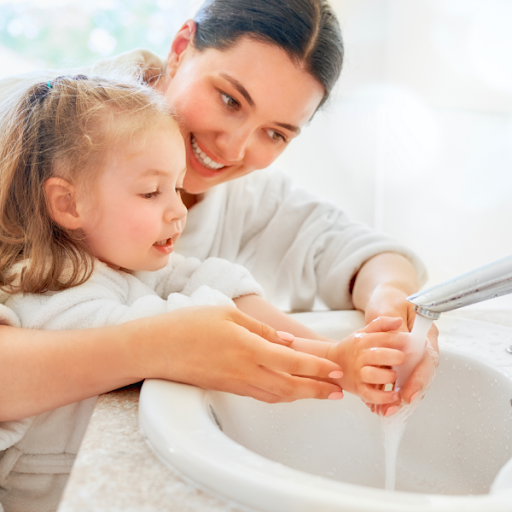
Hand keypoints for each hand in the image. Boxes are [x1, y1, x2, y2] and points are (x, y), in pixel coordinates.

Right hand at [135, 305, 343, 403]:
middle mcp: (245, 371)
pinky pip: (261, 395)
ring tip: (320, 394)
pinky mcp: (227, 388)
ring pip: (277, 395)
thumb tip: (287, 343)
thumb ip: (261, 330)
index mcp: (248, 348)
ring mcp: (236, 383)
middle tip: (338, 393)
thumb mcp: (228, 314)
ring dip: (301, 396)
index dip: (317, 370)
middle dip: (317, 391)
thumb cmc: (189, 325)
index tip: (335, 372)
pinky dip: (281, 395)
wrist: (157, 348)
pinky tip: (289, 391)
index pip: (292, 363)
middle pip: (289, 387)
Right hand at [324, 316, 406, 403]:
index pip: (383, 337)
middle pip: (378, 355)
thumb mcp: (364, 332)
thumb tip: (398, 321)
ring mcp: (359, 373)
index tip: (411, 342)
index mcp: (363, 340)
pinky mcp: (358, 389)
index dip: (400, 339)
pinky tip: (394, 395)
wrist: (331, 362)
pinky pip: (370, 395)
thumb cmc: (353, 347)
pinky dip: (383, 397)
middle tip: (403, 358)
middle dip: (394, 356)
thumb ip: (381, 324)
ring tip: (395, 375)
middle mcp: (360, 356)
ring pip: (373, 375)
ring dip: (388, 376)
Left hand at [364, 284, 439, 414]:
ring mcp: (411, 356)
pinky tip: (378, 405)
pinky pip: (397, 380)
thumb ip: (393, 322)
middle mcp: (421, 348)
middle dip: (409, 393)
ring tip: (385, 412)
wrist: (385, 299)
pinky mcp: (400, 362)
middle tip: (395, 408)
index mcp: (425, 334)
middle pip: (421, 375)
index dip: (419, 379)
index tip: (408, 393)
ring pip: (409, 382)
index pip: (428, 360)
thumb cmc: (389, 299)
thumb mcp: (389, 306)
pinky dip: (388, 393)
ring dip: (398, 398)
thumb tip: (400, 338)